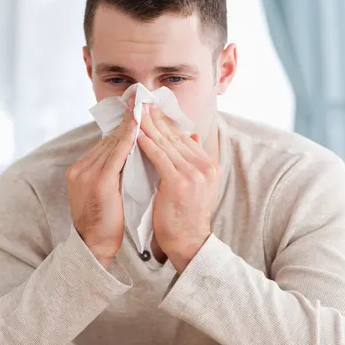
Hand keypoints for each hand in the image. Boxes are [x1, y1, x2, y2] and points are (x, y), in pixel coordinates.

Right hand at [66, 97, 135, 267]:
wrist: (95, 247)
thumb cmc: (109, 222)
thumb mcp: (112, 192)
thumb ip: (119, 173)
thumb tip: (138, 156)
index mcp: (84, 169)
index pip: (108, 142)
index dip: (125, 127)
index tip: (140, 111)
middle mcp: (82, 167)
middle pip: (110, 138)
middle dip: (129, 120)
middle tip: (145, 101)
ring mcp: (87, 173)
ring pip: (113, 143)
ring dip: (130, 125)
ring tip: (144, 107)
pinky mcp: (98, 182)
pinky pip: (116, 155)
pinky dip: (128, 140)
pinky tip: (140, 128)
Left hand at [137, 104, 220, 272]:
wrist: (189, 242)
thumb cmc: (187, 216)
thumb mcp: (198, 185)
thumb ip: (194, 160)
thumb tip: (192, 135)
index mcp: (210, 165)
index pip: (184, 138)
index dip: (166, 122)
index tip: (152, 110)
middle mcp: (205, 166)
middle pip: (175, 136)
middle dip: (156, 118)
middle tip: (140, 102)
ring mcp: (194, 173)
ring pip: (166, 143)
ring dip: (148, 126)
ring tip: (135, 113)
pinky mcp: (179, 181)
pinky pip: (159, 157)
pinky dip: (146, 144)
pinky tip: (135, 134)